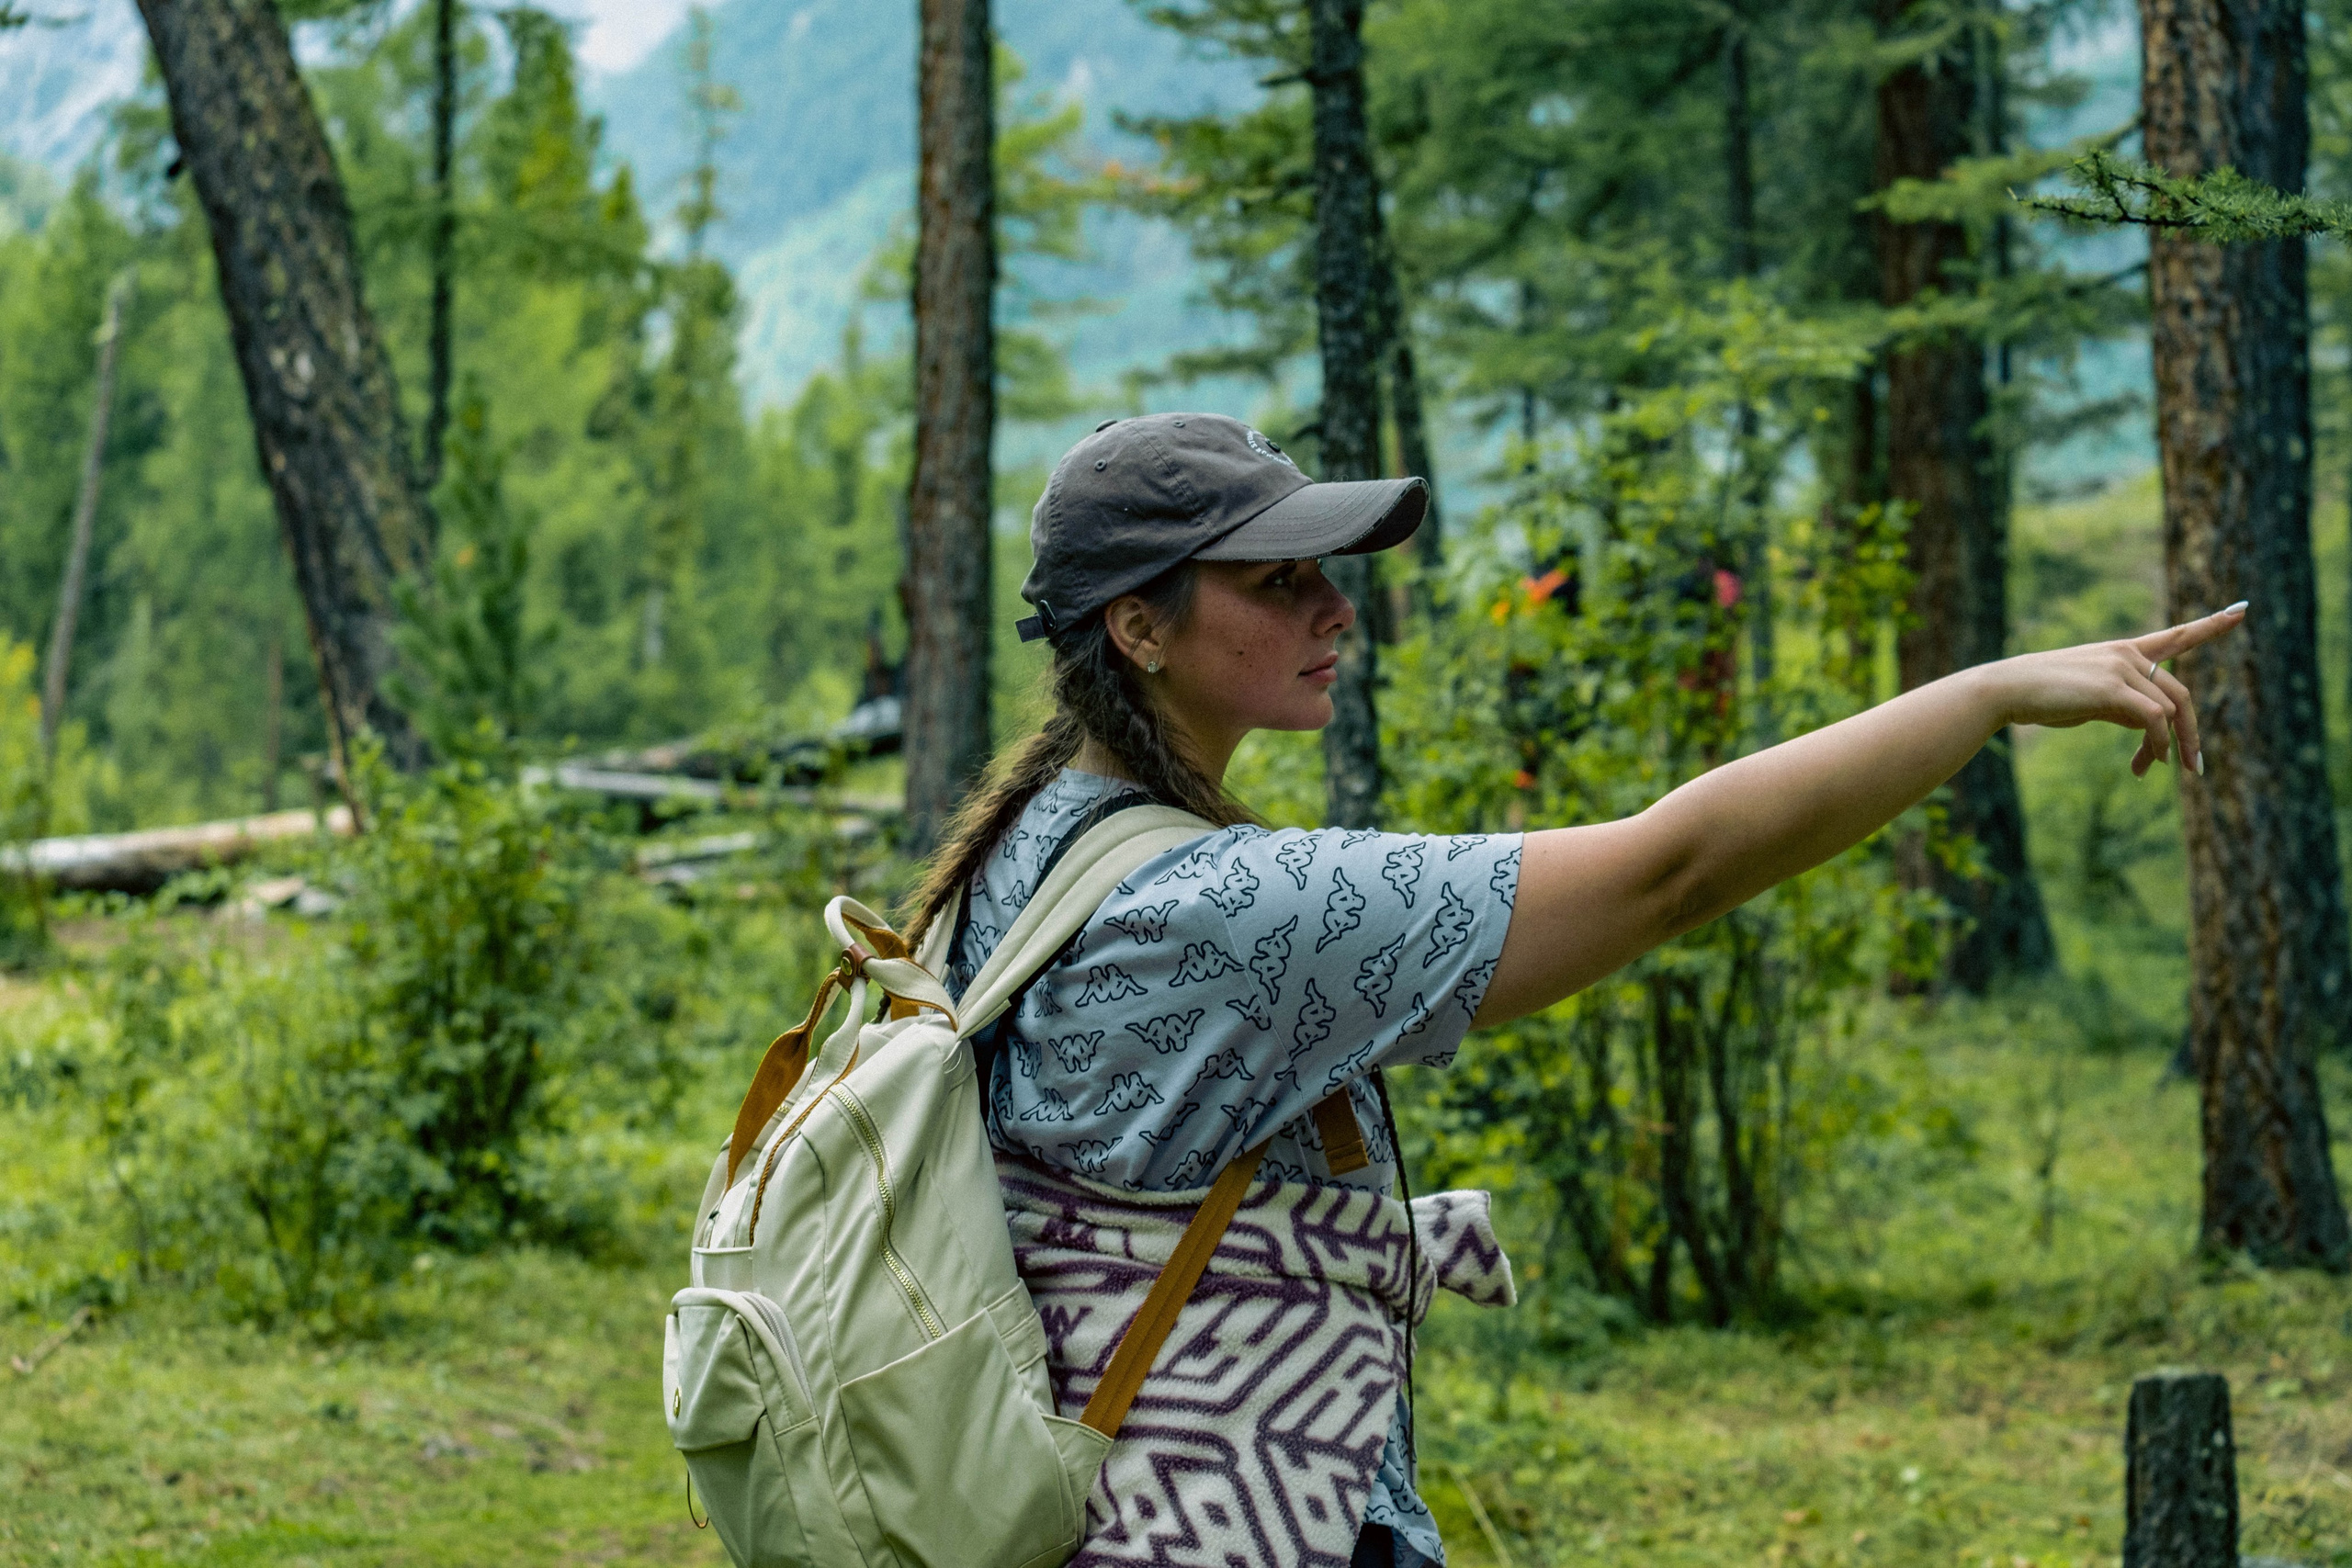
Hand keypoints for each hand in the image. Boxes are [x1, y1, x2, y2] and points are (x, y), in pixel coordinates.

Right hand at [1989, 602, 2246, 775]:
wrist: (2007, 690)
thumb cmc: (2042, 697)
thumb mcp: (2090, 699)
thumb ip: (2124, 706)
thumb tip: (2153, 729)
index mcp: (2123, 652)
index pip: (2176, 635)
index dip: (2211, 624)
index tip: (2242, 609)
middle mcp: (2127, 654)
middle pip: (2180, 695)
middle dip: (2190, 734)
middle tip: (2194, 768)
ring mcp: (2121, 668)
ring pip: (2169, 710)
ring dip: (2167, 747)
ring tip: (2150, 770)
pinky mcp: (2112, 688)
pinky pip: (2153, 718)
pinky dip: (2155, 744)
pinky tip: (2145, 764)